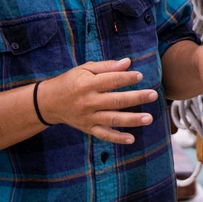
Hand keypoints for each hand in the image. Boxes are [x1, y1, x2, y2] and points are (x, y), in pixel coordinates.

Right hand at [37, 58, 159, 143]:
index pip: (112, 80)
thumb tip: (128, 62)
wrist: (48, 102)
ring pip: (113, 119)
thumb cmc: (69, 81)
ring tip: (149, 118)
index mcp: (88, 84)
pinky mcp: (87, 128)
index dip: (127, 78)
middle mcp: (89, 102)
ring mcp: (88, 117)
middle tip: (153, 95)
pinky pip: (104, 134)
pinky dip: (117, 138)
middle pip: (116, 101)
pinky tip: (131, 139)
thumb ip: (107, 66)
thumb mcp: (84, 69)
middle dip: (136, 98)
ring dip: (132, 120)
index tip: (140, 76)